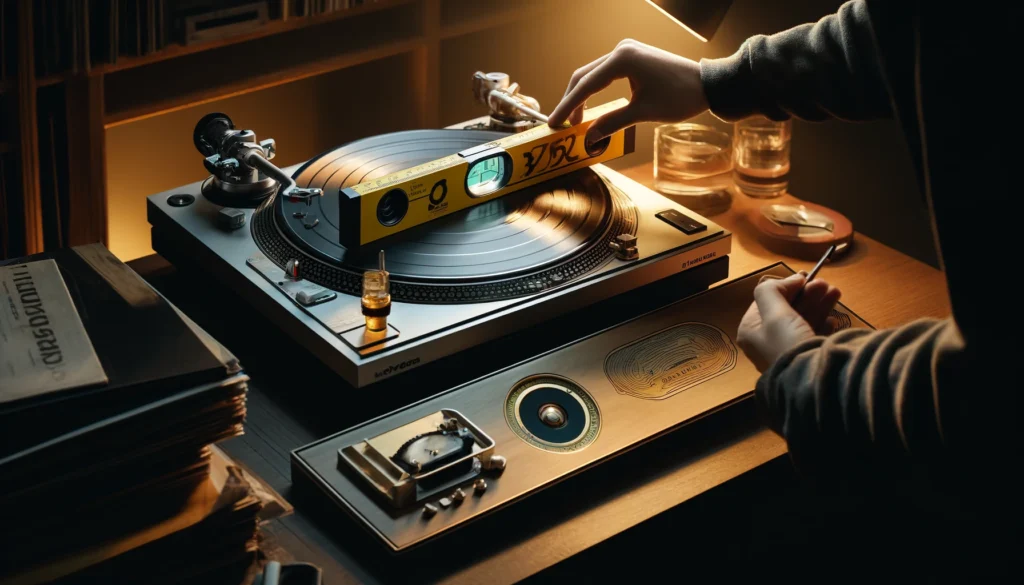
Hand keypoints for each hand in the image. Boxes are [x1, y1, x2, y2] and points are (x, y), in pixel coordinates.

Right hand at [547, 39, 708, 144]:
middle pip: (584, 76)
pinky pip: (606, 74)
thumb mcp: (643, 113)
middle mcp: (621, 50)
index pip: (586, 85)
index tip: (554, 123)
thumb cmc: (680, 97)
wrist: (708, 85)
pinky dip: (596, 91)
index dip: (568, 106)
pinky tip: (592, 108)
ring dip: (583, 97)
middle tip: (562, 125)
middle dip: (572, 101)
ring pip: (593, 75)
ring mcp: (627, 52)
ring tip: (576, 121)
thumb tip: (588, 138)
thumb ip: (612, 123)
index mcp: (622, 59)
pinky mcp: (633, 58)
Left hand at [737, 273, 841, 371]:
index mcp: (750, 331)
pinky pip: (813, 335)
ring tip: (835, 292)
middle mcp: (766, 341)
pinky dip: (823, 324)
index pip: (766, 301)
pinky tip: (832, 320)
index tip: (805, 278)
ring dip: (818, 304)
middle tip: (824, 283)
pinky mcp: (805, 357)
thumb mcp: (773, 313)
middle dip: (807, 294)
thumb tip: (788, 280)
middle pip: (787, 309)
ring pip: (802, 319)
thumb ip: (771, 291)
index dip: (786, 287)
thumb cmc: (787, 344)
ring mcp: (786, 350)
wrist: (811, 381)